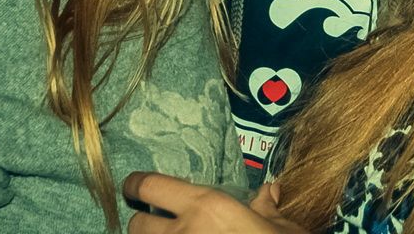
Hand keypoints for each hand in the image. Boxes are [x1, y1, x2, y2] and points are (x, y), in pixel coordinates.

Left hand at [123, 172, 307, 233]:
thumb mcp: (280, 229)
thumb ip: (267, 209)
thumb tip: (270, 190)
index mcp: (207, 206)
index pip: (150, 185)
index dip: (136, 184)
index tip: (133, 186)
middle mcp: (183, 232)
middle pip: (137, 223)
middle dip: (144, 223)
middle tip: (159, 224)